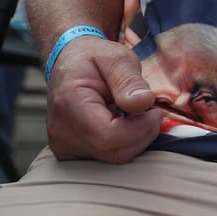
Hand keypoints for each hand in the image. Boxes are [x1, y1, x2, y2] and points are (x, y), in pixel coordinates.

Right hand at [45, 34, 160, 162]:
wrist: (70, 63)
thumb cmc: (93, 59)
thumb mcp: (117, 58)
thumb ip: (130, 80)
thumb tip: (143, 102)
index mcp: (69, 104)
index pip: (109, 136)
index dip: (140, 128)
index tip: (155, 110)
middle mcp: (61, 131)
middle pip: (113, 152)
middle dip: (142, 133)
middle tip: (149, 110)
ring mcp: (64, 145)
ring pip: (113, 158)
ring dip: (134, 138)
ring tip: (134, 113)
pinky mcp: (71, 152)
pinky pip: (106, 158)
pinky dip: (124, 143)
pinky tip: (125, 123)